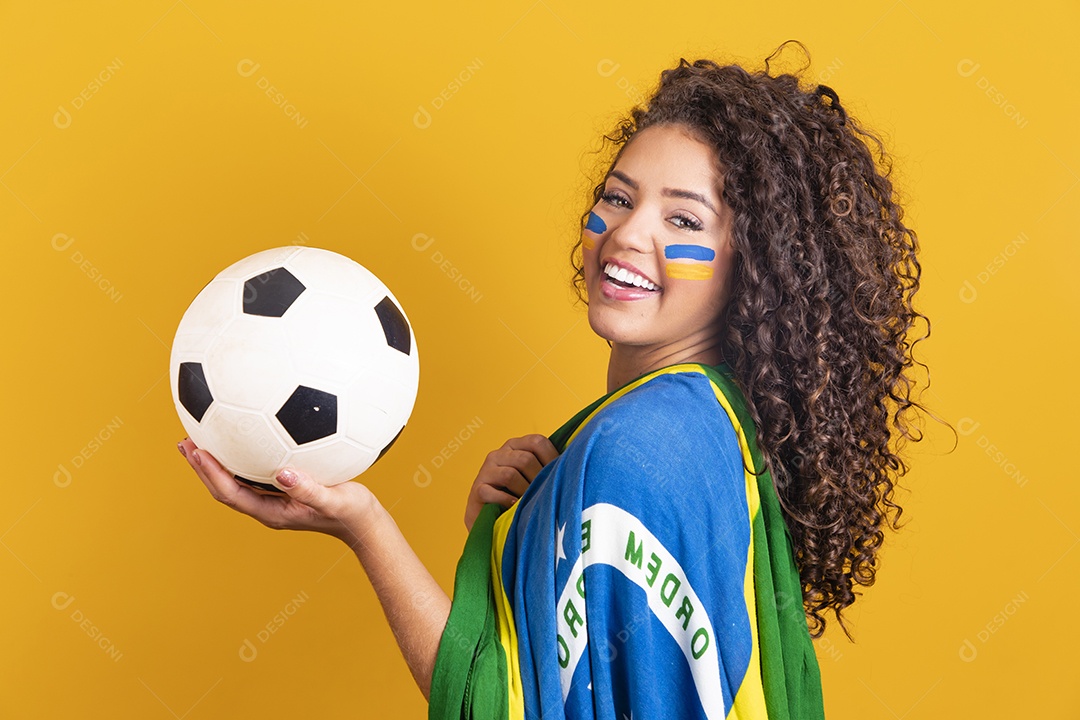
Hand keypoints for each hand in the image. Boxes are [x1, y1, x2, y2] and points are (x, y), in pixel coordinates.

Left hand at [178, 438, 374, 545]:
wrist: (364, 523)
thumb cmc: (352, 512)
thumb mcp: (335, 500)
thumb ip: (310, 489)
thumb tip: (283, 472)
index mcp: (272, 512)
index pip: (231, 493)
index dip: (211, 473)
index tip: (196, 451)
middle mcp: (267, 507)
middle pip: (224, 488)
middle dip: (202, 466)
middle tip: (185, 440)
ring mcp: (274, 500)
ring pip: (235, 481)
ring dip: (215, 462)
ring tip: (200, 438)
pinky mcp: (283, 491)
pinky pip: (252, 474)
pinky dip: (238, 458)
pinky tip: (242, 439)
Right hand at [464, 434, 558, 530]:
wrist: (492, 521)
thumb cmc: (519, 498)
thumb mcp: (535, 479)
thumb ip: (548, 467)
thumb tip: (574, 464)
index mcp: (515, 445)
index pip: (537, 441)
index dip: (551, 459)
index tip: (558, 477)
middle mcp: (499, 453)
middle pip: (525, 459)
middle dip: (538, 480)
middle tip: (544, 496)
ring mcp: (486, 470)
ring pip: (510, 475)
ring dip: (523, 492)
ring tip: (529, 504)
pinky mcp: (477, 489)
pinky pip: (493, 492)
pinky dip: (506, 502)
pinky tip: (513, 508)